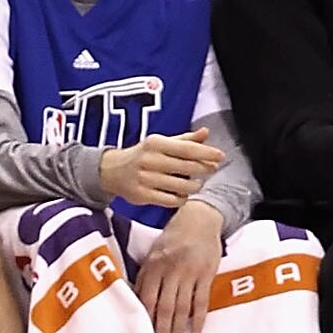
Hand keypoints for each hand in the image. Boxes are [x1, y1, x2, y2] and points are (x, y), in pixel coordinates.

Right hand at [99, 128, 222, 213]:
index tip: (221, 156)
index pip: (186, 149)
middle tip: (213, 169)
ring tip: (197, 183)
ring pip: (180, 186)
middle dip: (204, 169)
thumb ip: (185, 139)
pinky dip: (181, 198)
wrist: (112, 171)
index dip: (206, 153)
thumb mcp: (161, 142)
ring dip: (194, 186)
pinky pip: (170, 200)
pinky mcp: (142, 196)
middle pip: (185, 167)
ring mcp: (145, 179)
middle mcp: (150, 160)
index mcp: (156, 143)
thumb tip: (206, 132)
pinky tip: (183, 194)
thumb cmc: (143, 154)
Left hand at [136, 202, 223, 332]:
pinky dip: (198, 320)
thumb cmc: (173, 237)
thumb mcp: (154, 252)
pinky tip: (195, 332)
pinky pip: (201, 301)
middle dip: (162, 329)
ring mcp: (190, 272)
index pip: (147, 298)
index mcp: (154, 265)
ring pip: (182, 307)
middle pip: (165, 307)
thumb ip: (146, 276)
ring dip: (178, 328)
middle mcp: (171, 269)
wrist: (200, 217)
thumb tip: (136, 302)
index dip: (146, 319)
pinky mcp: (207, 273)